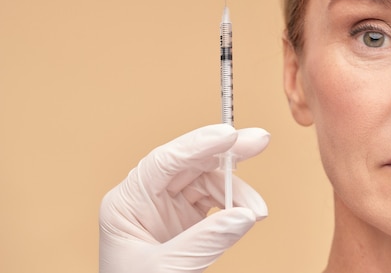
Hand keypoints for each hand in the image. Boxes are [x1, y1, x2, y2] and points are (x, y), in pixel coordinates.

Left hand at [99, 124, 269, 272]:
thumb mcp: (166, 269)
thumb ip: (205, 241)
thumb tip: (245, 214)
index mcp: (126, 202)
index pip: (164, 161)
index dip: (198, 144)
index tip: (230, 135)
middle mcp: (147, 198)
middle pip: (190, 164)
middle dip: (227, 154)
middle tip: (259, 141)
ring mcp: (168, 208)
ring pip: (208, 181)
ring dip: (238, 191)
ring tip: (258, 211)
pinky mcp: (187, 221)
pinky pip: (216, 201)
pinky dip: (235, 205)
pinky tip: (249, 213)